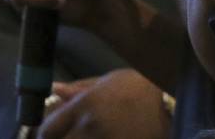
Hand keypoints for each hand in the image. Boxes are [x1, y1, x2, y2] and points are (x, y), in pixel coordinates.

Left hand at [40, 70, 168, 138]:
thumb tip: (53, 90)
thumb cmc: (137, 88)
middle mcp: (88, 126)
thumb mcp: (107, 81)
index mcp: (83, 106)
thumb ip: (77, 89)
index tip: (52, 135)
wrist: (169, 102)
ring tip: (90, 136)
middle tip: (70, 136)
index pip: (46, 130)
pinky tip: (103, 138)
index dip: (45, 135)